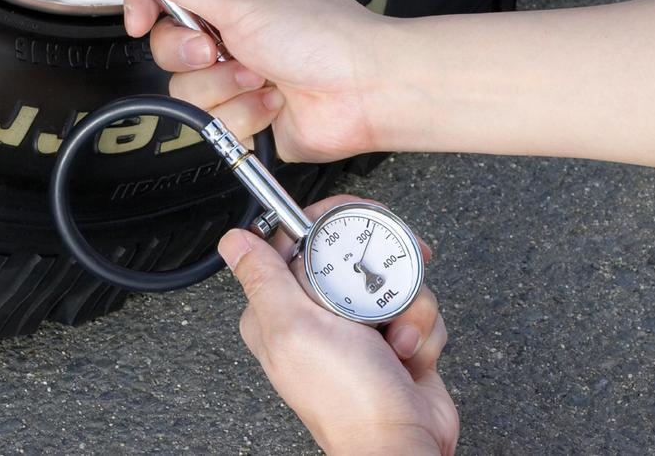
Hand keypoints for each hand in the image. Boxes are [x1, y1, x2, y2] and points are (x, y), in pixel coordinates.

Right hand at [124, 0, 390, 162]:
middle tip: (221, 49)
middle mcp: (233, 31)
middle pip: (168, 48)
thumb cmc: (327, 37)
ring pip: (188, 90)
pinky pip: (215, 123)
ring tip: (262, 76)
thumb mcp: (245, 0)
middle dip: (193, 55)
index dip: (143, 7)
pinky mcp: (246, 114)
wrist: (368, 92)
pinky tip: (274, 102)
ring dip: (226, 88)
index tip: (137, 21)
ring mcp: (239, 75)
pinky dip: (245, 115)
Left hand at [218, 195, 458, 454]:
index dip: (330, 222)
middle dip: (381, 272)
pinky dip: (421, 330)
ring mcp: (356, 327)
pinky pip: (416, 307)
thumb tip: (233, 241)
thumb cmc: (348, 400)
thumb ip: (263, 278)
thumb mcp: (294, 328)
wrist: (401, 443)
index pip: (299, 240)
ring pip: (390, 280)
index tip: (358, 220)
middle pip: (353, 255)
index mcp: (280, 309)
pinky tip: (407, 357)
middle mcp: (316, 315)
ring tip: (394, 339)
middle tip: (386, 290)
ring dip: (406, 307)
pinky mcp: (393, 338)